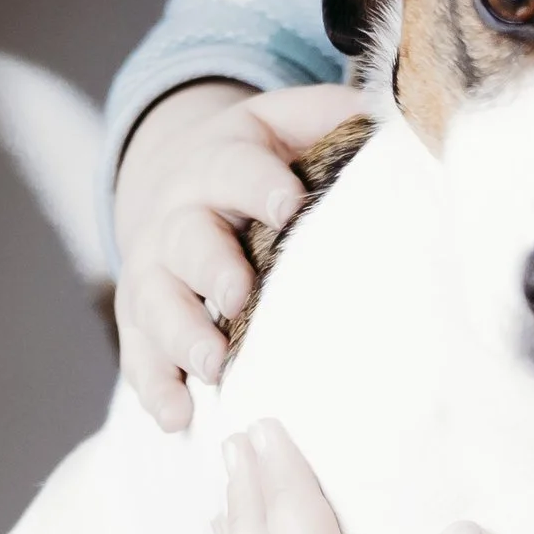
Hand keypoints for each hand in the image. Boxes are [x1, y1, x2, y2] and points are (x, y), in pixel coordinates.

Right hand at [114, 81, 352, 431]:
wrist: (176, 179)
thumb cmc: (252, 160)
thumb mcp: (284, 123)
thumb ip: (329, 118)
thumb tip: (394, 125)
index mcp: (217, 162)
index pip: (233, 169)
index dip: (257, 185)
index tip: (289, 206)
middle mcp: (177, 216)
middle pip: (185, 239)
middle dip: (211, 267)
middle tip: (240, 296)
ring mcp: (154, 270)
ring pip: (155, 300)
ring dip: (181, 334)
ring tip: (212, 366)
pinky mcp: (140, 317)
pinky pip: (140, 353)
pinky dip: (155, 386)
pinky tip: (178, 415)